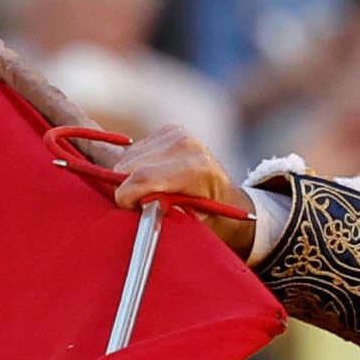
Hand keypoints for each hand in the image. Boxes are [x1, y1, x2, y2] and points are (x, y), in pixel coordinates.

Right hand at [112, 128, 245, 220]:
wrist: (232, 200)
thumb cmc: (215, 220)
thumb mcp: (192, 227)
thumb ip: (165, 215)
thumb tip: (137, 208)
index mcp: (196, 168)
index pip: (143, 177)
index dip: (127, 197)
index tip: (129, 210)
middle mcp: (185, 144)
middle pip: (129, 165)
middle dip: (127, 188)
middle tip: (141, 206)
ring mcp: (176, 134)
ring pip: (127, 158)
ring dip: (130, 178)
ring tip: (153, 193)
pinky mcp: (168, 131)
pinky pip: (134, 151)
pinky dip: (136, 168)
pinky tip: (155, 179)